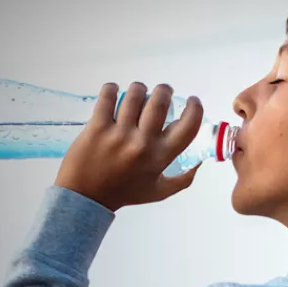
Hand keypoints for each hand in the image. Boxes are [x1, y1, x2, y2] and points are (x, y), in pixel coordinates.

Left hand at [54, 81, 203, 211]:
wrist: (87, 198)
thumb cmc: (125, 193)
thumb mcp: (160, 192)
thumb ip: (183, 179)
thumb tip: (200, 159)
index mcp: (160, 157)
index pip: (188, 126)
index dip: (195, 108)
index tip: (192, 101)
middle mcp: (142, 143)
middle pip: (160, 102)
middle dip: (164, 91)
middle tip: (161, 92)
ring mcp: (119, 133)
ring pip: (135, 94)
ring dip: (139, 89)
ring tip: (137, 93)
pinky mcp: (97, 126)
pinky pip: (108, 96)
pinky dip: (112, 89)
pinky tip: (114, 91)